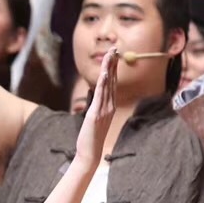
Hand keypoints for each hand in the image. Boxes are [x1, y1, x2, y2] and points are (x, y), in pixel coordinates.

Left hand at [75, 49, 117, 167]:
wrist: (89, 153)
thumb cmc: (91, 138)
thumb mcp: (96, 119)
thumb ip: (98, 107)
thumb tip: (96, 96)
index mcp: (110, 106)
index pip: (113, 84)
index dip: (114, 68)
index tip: (114, 55)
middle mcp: (110, 106)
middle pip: (113, 81)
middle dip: (113, 64)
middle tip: (114, 49)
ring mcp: (104, 110)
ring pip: (107, 86)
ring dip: (109, 69)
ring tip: (110, 55)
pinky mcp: (96, 114)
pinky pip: (100, 96)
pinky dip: (103, 84)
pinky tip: (105, 74)